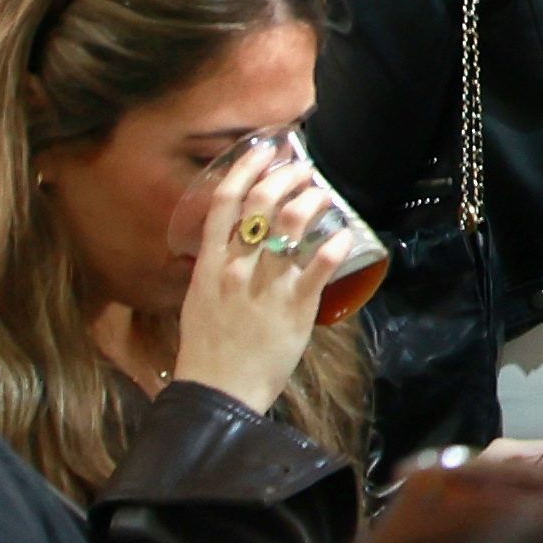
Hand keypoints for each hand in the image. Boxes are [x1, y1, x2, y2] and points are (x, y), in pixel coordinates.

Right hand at [172, 138, 353, 406]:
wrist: (219, 392)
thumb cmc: (207, 348)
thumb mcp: (199, 299)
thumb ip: (216, 267)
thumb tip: (232, 242)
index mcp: (209, 265)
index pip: (224, 203)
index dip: (245, 169)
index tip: (264, 149)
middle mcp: (236, 268)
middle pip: (262, 204)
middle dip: (286, 177)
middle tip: (304, 169)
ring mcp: (266, 286)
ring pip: (292, 226)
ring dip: (313, 200)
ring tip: (324, 194)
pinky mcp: (295, 307)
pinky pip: (320, 266)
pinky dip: (334, 244)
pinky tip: (343, 234)